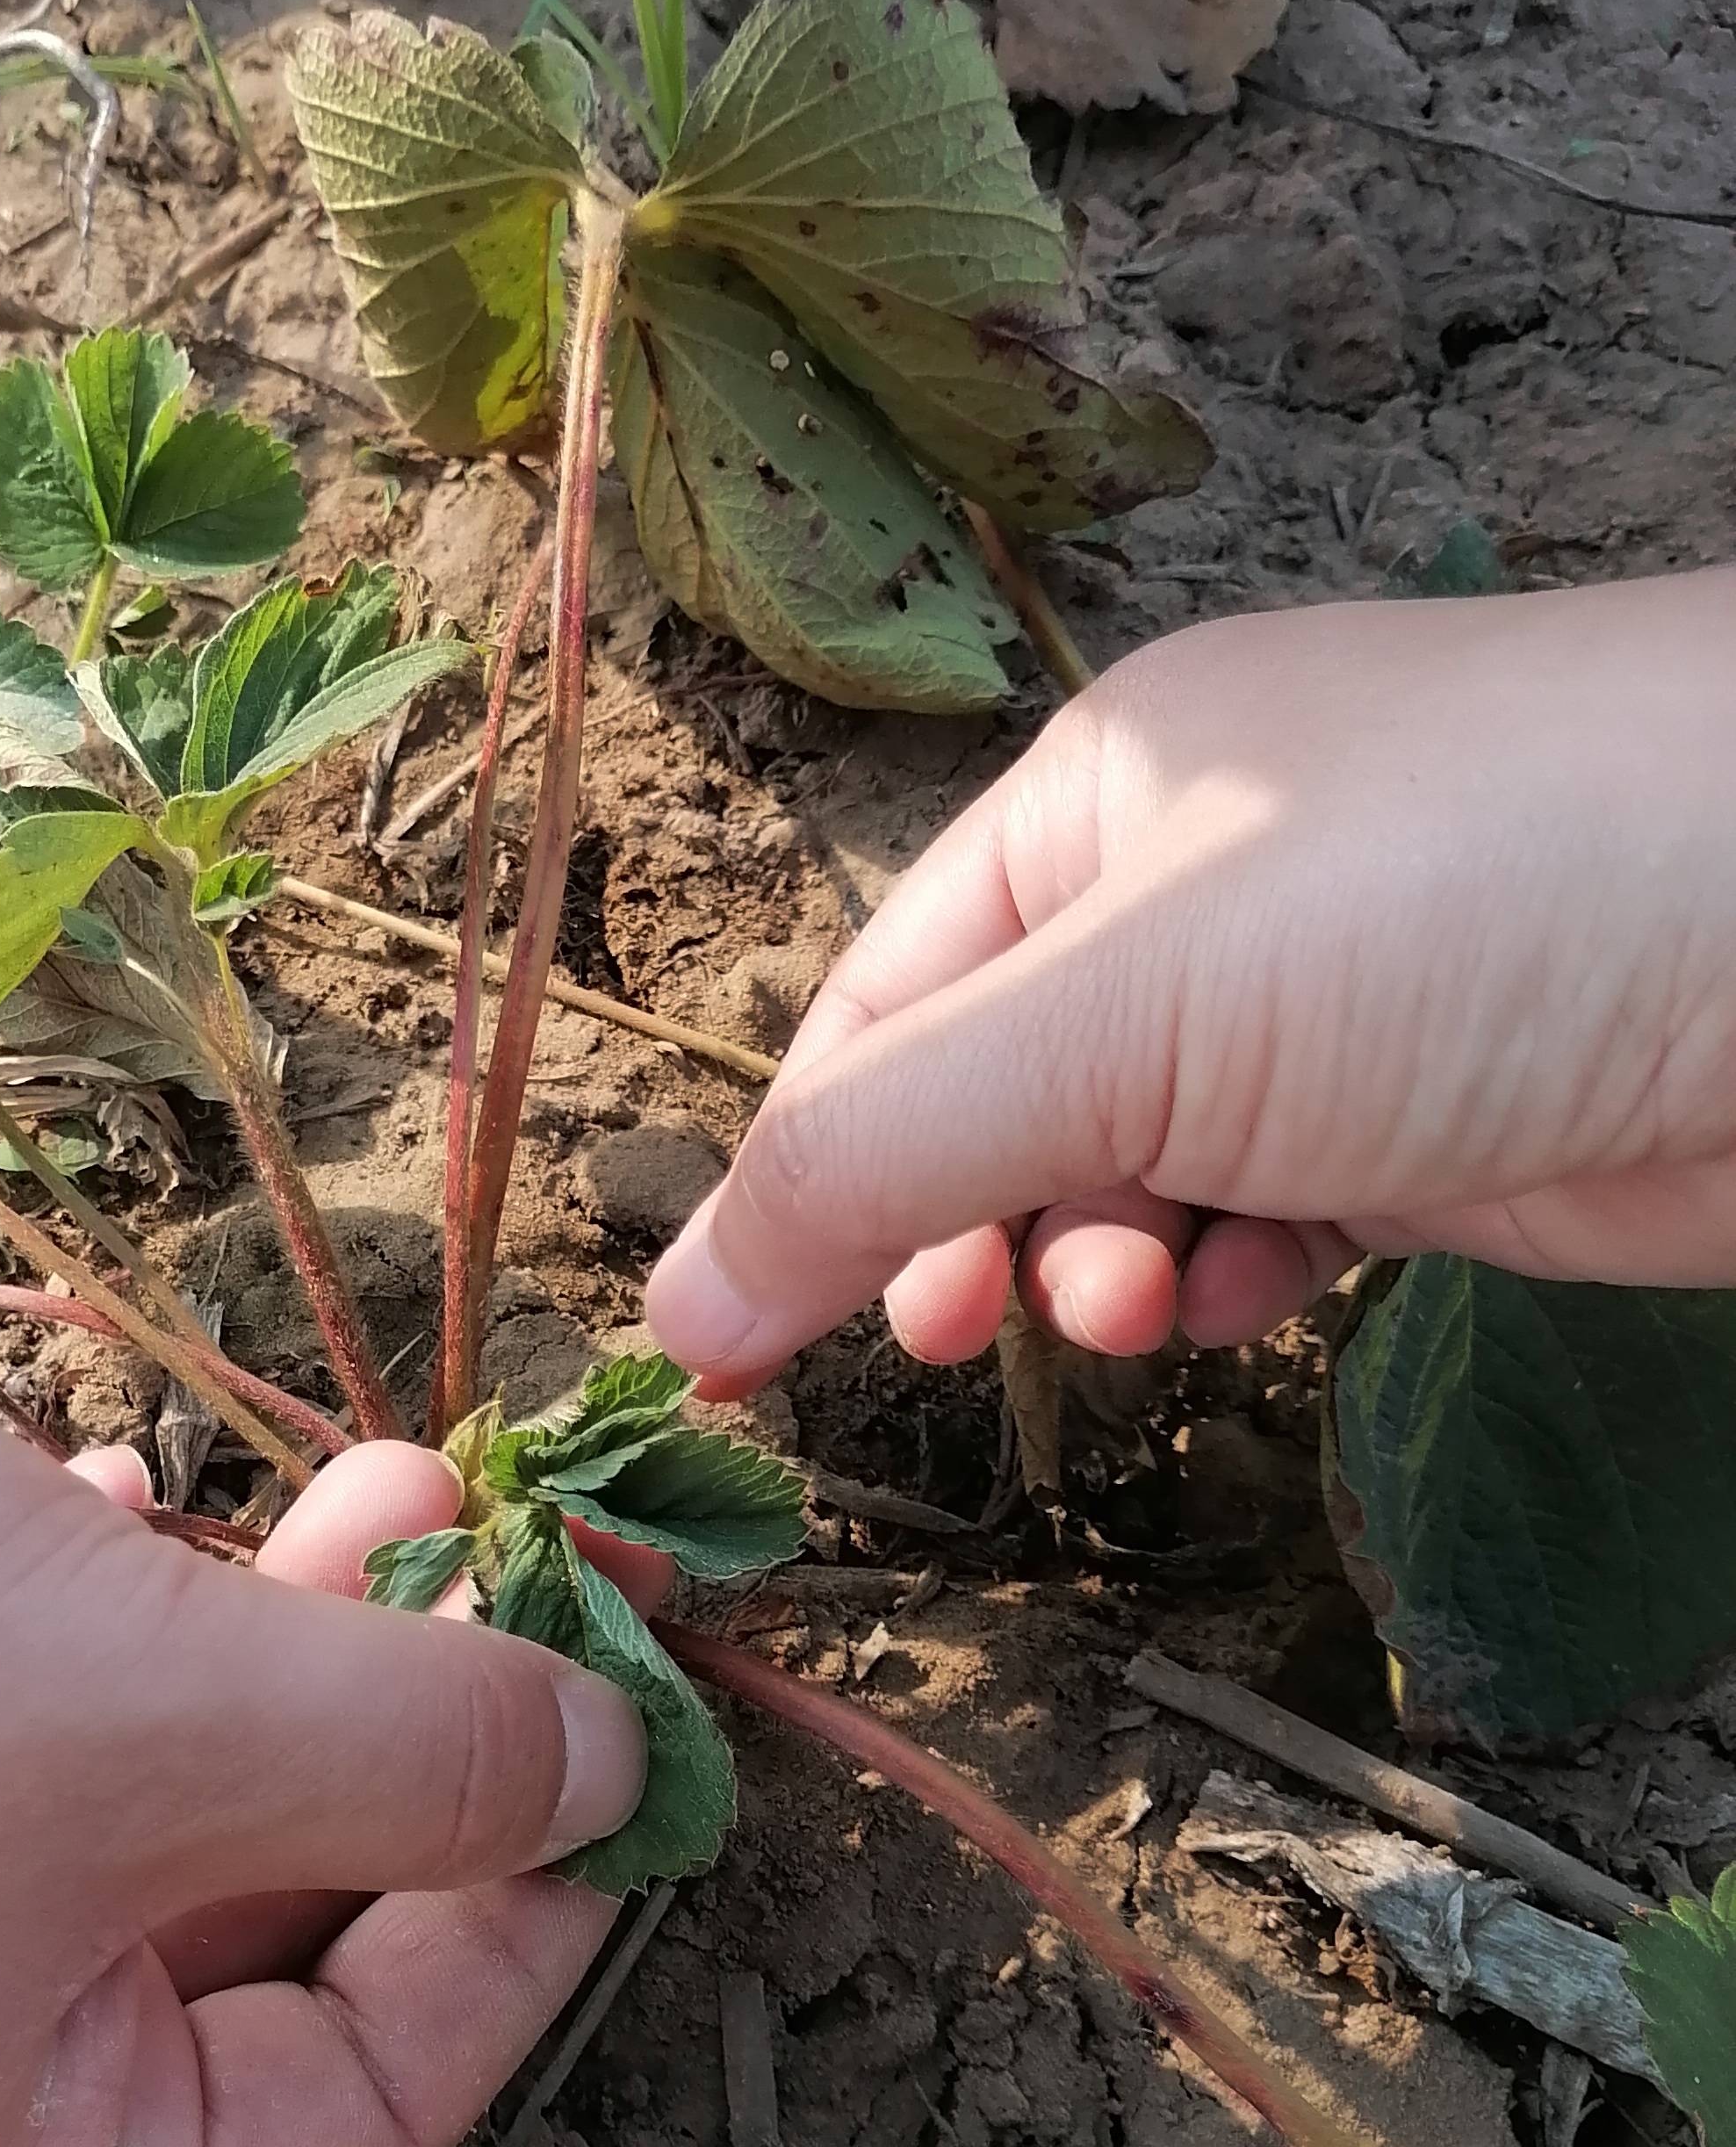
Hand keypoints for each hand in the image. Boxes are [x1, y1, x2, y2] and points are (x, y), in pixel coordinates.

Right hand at [0, 585, 642, 2146]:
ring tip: (363, 1484)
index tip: (624, 1728)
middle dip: (388, 1750)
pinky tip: (115, 1501)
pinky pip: (2, 1762)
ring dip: (256, 1670)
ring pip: (129, 1836)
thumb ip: (418, 1757)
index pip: (350, 2116)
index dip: (525, 1920)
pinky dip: (92, 1648)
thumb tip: (605, 1772)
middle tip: (494, 1551)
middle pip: (240, 1963)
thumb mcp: (143, 1705)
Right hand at [645, 575, 1735, 1388]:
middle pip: (997, 1100)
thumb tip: (672, 1307)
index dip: (803, 1174)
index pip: (880, 1008)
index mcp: (1099, 797)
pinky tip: (1248, 1296)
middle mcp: (1199, 891)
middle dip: (965, 1228)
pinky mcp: (1434, 1119)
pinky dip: (1229, 1271)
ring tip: (1141, 1305)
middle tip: (961, 1339)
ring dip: (1100, 1263)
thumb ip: (883, 1160)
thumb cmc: (1473, 900)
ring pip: (1127, 1175)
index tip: (738, 1349)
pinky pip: (1261, 1214)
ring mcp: (1326, 1007)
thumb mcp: (1127, 1016)